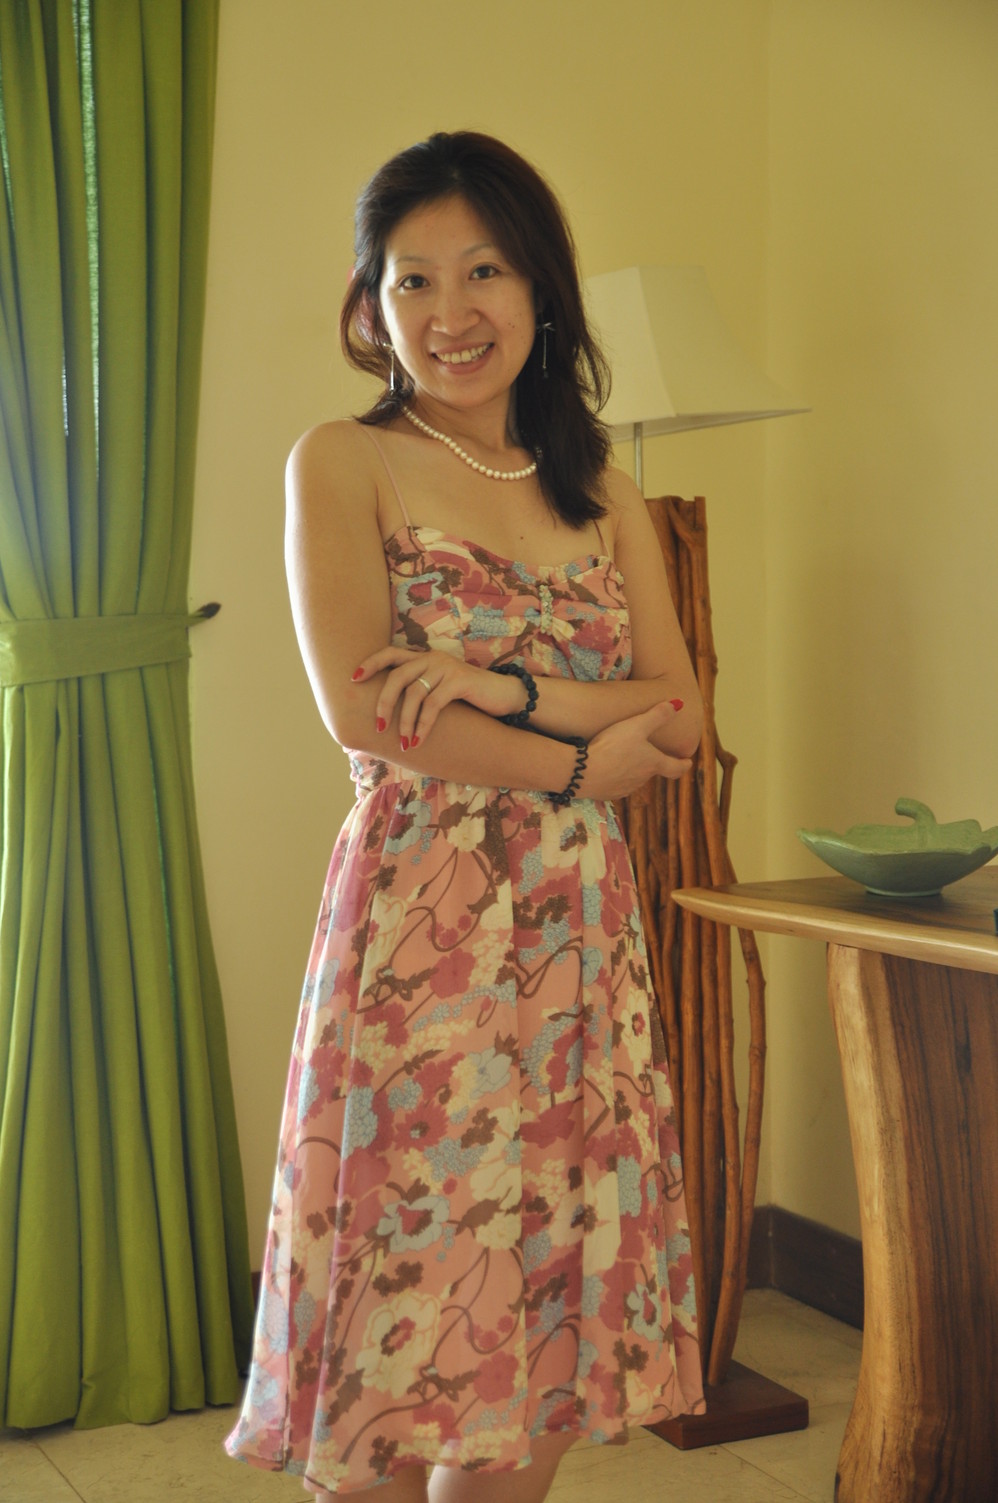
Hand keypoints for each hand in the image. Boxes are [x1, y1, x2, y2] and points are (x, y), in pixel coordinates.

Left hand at [352, 646, 522, 746]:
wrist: (502, 695)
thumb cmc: (467, 697)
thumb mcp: (438, 689)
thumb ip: (417, 691)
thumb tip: (386, 711)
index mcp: (424, 657)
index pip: (390, 653)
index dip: (371, 663)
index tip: (353, 679)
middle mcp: (432, 658)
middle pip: (397, 676)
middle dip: (384, 703)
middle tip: (378, 726)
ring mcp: (446, 668)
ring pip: (414, 694)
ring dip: (405, 721)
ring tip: (404, 742)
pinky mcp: (460, 681)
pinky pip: (433, 704)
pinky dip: (423, 725)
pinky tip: (418, 741)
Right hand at [580, 701, 691, 798]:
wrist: (583, 772)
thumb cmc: (612, 747)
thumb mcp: (637, 725)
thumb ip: (658, 715)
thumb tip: (679, 703)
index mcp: (653, 764)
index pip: (676, 768)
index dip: (683, 764)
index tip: (688, 762)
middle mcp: (642, 779)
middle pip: (652, 771)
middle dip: (652, 763)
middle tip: (650, 753)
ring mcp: (625, 788)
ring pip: (634, 778)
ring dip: (632, 770)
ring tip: (623, 758)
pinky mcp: (608, 793)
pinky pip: (616, 785)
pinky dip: (615, 777)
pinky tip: (605, 768)